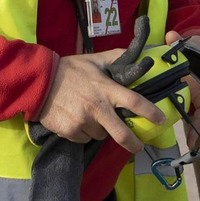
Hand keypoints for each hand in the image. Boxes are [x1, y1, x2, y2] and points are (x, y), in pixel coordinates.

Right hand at [37, 51, 164, 151]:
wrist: (38, 82)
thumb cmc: (69, 69)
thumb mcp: (94, 60)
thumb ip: (116, 58)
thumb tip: (139, 53)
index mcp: (106, 89)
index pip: (134, 101)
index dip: (150, 112)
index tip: (161, 120)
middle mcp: (97, 107)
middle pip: (121, 133)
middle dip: (133, 143)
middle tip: (139, 147)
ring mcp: (82, 121)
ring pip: (100, 135)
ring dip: (99, 129)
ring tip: (88, 114)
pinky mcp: (69, 131)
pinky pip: (84, 138)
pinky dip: (83, 132)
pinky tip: (75, 118)